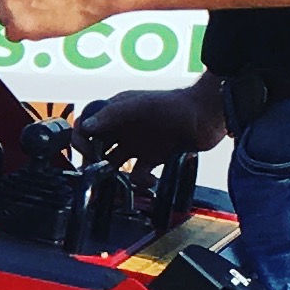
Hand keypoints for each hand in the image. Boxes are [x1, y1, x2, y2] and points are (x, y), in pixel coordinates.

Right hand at [77, 83, 221, 167]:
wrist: (208, 115)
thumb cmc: (174, 105)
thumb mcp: (139, 106)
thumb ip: (111, 115)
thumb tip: (85, 127)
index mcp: (116, 112)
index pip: (87, 124)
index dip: (81, 139)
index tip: (87, 151)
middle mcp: (123, 128)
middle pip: (97, 147)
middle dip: (94, 161)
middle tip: (97, 173)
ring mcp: (138, 144)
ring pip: (115, 164)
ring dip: (115, 176)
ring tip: (119, 184)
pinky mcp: (154, 157)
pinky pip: (138, 174)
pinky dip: (141, 181)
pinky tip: (150, 180)